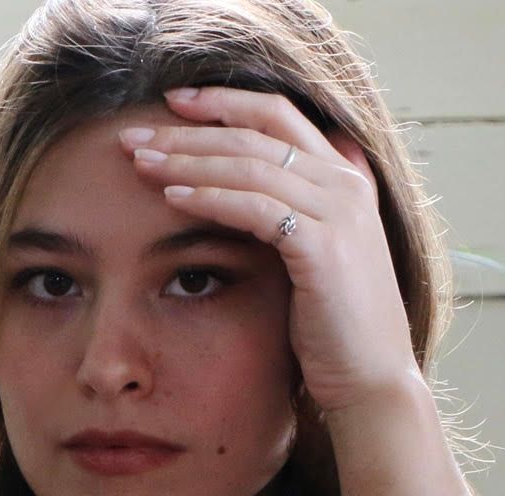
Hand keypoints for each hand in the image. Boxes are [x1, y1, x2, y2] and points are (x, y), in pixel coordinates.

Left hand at [119, 84, 421, 415]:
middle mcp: (344, 183)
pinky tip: (172, 197)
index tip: (171, 105)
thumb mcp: (312, 262)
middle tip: (133, 134)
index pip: (278, 115)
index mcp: (343, 178)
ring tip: (139, 162)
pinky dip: (210, 198)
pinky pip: (255, 207)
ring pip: (249, 164)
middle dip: (189, 130)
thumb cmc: (334, 332)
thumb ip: (291, 220)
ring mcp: (339, 211)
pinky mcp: (323, 246)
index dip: (223, 103)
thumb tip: (249, 201)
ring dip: (188, 160)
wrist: (371, 382)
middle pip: (255, 132)